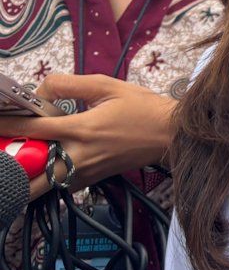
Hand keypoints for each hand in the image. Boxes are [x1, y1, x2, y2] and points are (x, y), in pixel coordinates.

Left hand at [0, 75, 175, 198]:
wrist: (171, 134)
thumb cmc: (142, 108)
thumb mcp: (107, 86)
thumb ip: (70, 84)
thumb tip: (40, 89)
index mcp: (82, 128)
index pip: (33, 129)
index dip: (7, 126)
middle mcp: (80, 154)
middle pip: (30, 173)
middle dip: (12, 166)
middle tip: (5, 152)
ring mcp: (85, 171)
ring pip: (42, 186)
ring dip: (26, 177)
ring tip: (19, 162)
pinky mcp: (92, 179)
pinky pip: (60, 186)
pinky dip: (47, 180)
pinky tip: (46, 167)